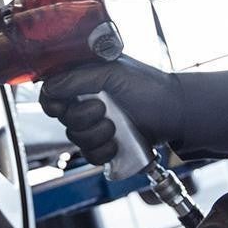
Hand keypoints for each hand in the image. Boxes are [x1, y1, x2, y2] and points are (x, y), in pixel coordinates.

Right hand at [40, 56, 227, 164]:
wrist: (176, 113)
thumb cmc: (150, 86)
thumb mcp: (113, 72)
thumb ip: (79, 77)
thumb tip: (51, 87)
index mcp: (85, 79)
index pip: (52, 92)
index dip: (52, 102)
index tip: (63, 106)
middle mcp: (87, 100)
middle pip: (62, 118)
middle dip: (82, 118)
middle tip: (104, 110)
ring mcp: (96, 124)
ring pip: (75, 138)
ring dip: (95, 135)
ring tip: (116, 128)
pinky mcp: (106, 144)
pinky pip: (90, 155)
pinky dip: (102, 152)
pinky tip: (117, 144)